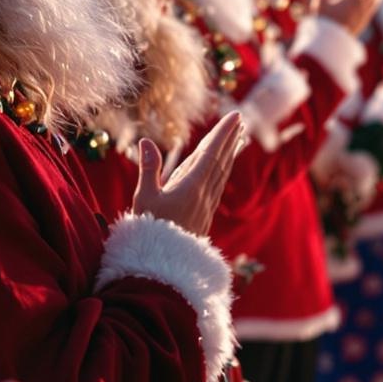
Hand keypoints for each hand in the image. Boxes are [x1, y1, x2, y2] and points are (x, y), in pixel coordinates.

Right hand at [133, 110, 242, 239]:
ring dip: (229, 153)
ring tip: (237, 138)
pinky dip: (223, 170)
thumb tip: (146, 141)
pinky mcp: (204, 214)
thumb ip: (148, 169)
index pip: (211, 153)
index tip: (234, 117)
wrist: (164, 264)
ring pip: (222, 173)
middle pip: (221, 160)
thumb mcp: (144, 198)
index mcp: (192, 186)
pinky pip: (218, 185)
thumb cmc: (150, 231)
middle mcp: (204, 193)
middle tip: (238, 120)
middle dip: (229, 139)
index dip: (223, 133)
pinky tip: (222, 169)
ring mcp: (206, 205)